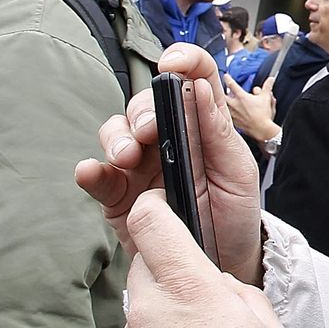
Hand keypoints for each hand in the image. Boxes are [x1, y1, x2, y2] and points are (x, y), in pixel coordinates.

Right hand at [76, 44, 264, 284]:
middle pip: (144, 104)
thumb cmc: (234, 215)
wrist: (222, 266)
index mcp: (201, 125)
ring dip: (116, 138)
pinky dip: (90, 170)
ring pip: (116, 132)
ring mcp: (139, 165)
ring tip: (126, 158)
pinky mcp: (118, 195)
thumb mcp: (238, 175)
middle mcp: (166, 137)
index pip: (192, 77)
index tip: (172, 63)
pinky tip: (90, 172)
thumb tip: (199, 88)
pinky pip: (98, 176)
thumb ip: (218, 133)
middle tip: (149, 131)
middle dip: (143, 112)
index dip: (183, 60)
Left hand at [115, 189, 302, 327]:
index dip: (155, 209)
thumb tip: (216, 287)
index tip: (164, 211)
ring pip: (142, 307)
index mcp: (189, 288)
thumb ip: (235, 292)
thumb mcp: (267, 326)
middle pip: (144, 265)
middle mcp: (150, 311)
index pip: (150, 222)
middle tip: (203, 297)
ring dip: (164, 314)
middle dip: (169, 270)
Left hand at [222, 73, 276, 141]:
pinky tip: (231, 113)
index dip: (228, 79)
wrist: (262, 130)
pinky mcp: (234, 122)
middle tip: (222, 90)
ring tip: (226, 102)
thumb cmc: (264, 115)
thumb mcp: (267, 98)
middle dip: (221, 92)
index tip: (226, 76)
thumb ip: (267, 87)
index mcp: (242, 97)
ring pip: (224, 106)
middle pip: (223, 96)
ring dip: (225, 103)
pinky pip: (228, 116)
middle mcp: (235, 105)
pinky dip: (229, 113)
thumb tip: (270, 79)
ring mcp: (233, 114)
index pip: (232, 85)